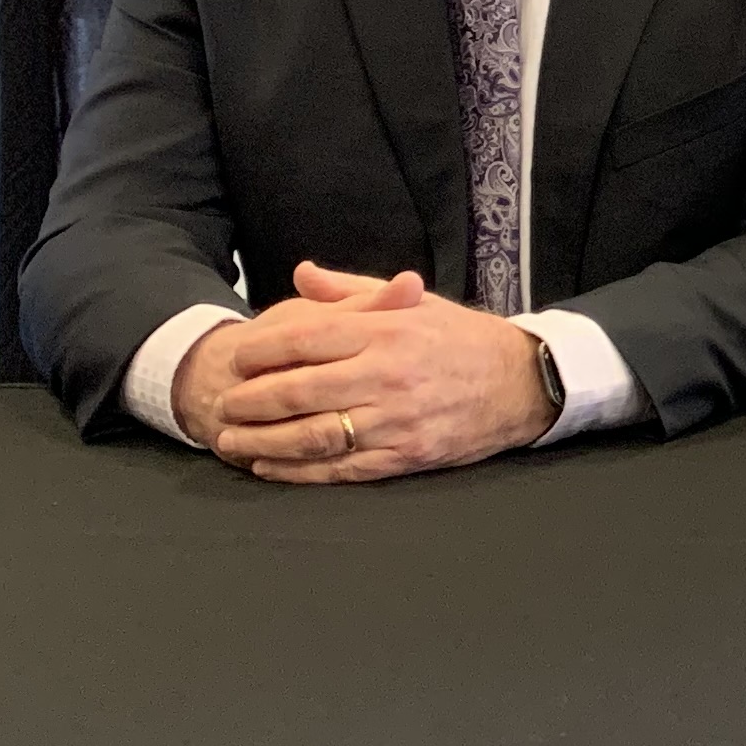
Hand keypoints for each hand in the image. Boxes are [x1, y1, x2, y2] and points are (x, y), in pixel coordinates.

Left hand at [194, 259, 559, 482]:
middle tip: (222, 405)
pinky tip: (271, 469)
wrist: (523, 382)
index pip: (307, 339)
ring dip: (264, 443)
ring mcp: (397, 419)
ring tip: (232, 442)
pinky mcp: (406, 455)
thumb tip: (301, 273)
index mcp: (387, 331)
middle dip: (251, 401)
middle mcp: (388, 374)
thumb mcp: (414, 303)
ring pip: (313, 435)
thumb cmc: (462, 338)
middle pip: (299, 391)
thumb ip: (352, 291)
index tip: (236, 358)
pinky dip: (300, 472)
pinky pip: (342, 468)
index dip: (262, 350)